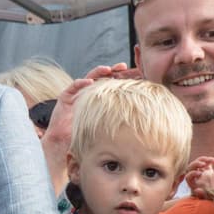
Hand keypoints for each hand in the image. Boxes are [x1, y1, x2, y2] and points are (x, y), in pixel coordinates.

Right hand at [41, 65, 138, 196]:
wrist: (63, 146)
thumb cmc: (87, 139)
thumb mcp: (109, 129)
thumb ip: (124, 123)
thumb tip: (149, 120)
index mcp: (103, 101)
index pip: (117, 85)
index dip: (127, 79)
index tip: (140, 75)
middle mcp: (91, 95)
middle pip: (106, 78)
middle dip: (116, 72)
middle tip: (127, 67)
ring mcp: (78, 95)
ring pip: (90, 78)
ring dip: (100, 72)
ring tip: (110, 69)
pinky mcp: (66, 98)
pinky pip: (73, 87)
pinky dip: (80, 82)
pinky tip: (89, 82)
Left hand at [184, 155, 213, 197]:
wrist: (210, 193)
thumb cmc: (205, 197)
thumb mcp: (204, 197)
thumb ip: (201, 194)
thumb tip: (197, 190)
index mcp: (191, 182)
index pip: (188, 176)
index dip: (192, 173)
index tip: (200, 174)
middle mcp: (193, 175)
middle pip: (191, 167)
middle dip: (196, 164)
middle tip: (203, 164)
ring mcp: (200, 170)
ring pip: (198, 162)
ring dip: (204, 160)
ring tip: (212, 160)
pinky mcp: (206, 169)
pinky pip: (206, 162)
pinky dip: (210, 160)